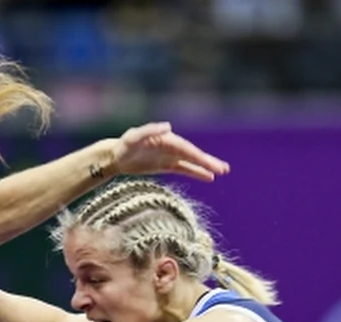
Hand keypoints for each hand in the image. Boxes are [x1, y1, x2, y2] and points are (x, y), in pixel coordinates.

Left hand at [110, 123, 229, 181]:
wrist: (116, 156)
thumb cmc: (123, 145)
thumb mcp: (134, 137)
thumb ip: (150, 130)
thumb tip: (169, 126)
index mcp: (167, 138)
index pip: (186, 149)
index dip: (199, 156)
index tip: (210, 164)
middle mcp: (171, 146)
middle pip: (193, 155)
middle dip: (208, 162)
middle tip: (225, 169)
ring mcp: (170, 156)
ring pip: (192, 162)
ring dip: (206, 167)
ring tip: (222, 172)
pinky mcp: (167, 165)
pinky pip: (185, 169)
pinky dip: (196, 173)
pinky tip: (209, 178)